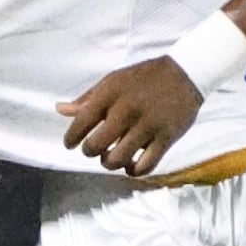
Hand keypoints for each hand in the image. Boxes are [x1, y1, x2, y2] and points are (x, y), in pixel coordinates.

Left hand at [56, 57, 204, 175]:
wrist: (186, 73)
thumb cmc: (144, 77)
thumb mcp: (113, 81)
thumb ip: (87, 98)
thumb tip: (60, 110)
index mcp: (111, 94)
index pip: (81, 123)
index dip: (71, 139)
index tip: (71, 144)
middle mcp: (127, 110)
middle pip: (96, 146)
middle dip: (90, 152)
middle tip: (94, 149)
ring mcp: (147, 126)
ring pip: (117, 160)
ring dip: (109, 163)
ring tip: (111, 157)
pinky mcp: (166, 138)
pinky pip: (145, 166)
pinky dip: (134, 171)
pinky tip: (131, 165)